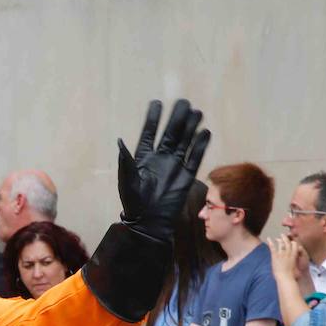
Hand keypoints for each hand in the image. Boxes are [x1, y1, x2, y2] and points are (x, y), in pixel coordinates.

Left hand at [115, 99, 210, 241]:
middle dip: (176, 118)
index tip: (157, 103)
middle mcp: (161, 158)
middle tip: (183, 102)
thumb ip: (126, 161)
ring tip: (196, 112)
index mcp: (144, 157)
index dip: (153, 119)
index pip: (149, 133)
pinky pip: (195, 158)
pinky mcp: (187, 176)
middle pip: (171, 133)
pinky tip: (206, 133)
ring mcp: (175, 166)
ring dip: (190, 128)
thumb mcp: (127, 181)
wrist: (149, 223)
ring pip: (184, 142)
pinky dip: (200, 146)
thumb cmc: (134, 202)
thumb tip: (120, 141)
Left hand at [268, 237, 310, 285]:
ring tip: (278, 237)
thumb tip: (300, 275)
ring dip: (279, 239)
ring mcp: (282, 254)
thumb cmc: (291, 277)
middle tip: (283, 235)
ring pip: (281, 243)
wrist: (285, 278)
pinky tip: (268, 238)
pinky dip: (270, 242)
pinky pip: (272, 247)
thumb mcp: (298, 272)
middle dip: (286, 238)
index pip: (295, 246)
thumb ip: (298, 270)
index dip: (293, 243)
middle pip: (288, 243)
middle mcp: (288, 253)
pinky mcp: (275, 256)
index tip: (291, 241)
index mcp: (294, 256)